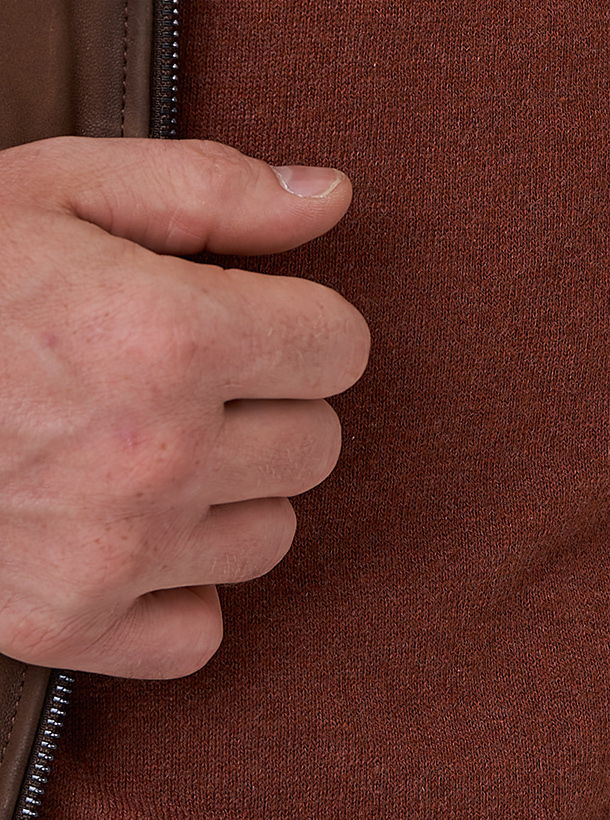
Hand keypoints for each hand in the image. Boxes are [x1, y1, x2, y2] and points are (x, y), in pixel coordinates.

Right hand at [0, 139, 368, 677]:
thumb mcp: (59, 187)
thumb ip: (208, 190)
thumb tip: (329, 196)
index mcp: (167, 333)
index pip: (339, 347)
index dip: (292, 319)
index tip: (234, 311)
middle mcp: (154, 452)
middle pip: (315, 443)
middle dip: (263, 402)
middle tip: (173, 375)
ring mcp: (111, 551)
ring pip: (267, 536)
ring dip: (223, 494)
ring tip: (133, 445)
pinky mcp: (62, 626)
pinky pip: (198, 632)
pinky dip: (170, 590)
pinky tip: (116, 528)